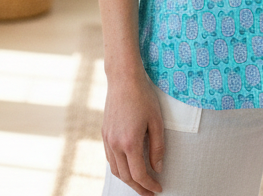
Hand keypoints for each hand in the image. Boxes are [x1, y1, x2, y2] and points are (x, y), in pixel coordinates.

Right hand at [102, 67, 164, 194]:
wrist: (123, 78)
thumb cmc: (143, 96)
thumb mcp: (156, 121)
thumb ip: (157, 147)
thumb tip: (157, 168)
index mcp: (130, 142)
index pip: (139, 174)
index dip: (149, 185)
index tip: (158, 189)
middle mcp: (115, 144)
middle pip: (126, 176)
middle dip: (138, 188)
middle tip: (150, 192)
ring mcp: (108, 139)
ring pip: (115, 169)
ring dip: (128, 179)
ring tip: (140, 182)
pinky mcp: (104, 133)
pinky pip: (110, 158)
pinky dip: (119, 167)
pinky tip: (128, 166)